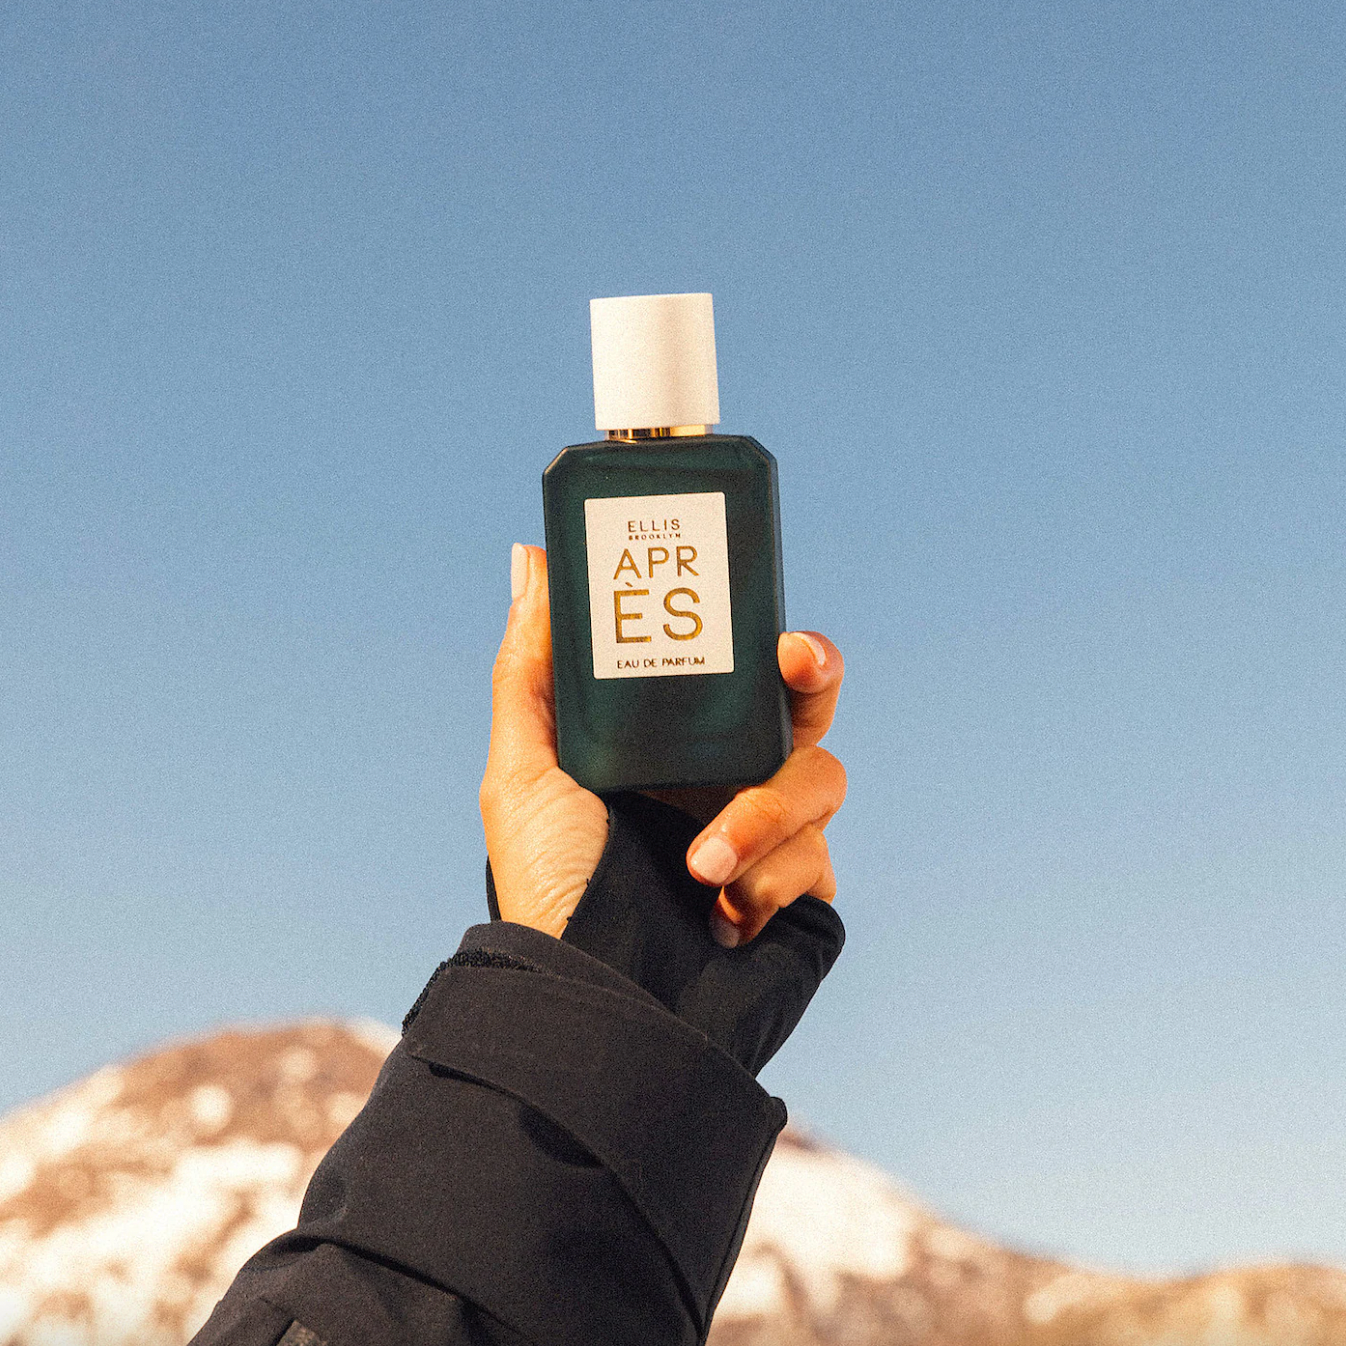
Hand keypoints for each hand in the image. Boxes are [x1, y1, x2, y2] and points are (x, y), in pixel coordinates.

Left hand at [480, 544, 845, 944]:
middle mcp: (725, 781)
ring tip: (703, 861)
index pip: (735, 670)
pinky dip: (769, 880)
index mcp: (672, 745)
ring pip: (821, 779)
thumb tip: (529, 559)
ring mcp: (766, 838)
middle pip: (803, 706)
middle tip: (796, 664)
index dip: (762, 635)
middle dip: (814, 676)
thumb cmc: (551, 887)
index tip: (768, 623)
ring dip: (765, 814)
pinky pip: (819, 858)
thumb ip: (531, 667)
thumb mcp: (525, 773)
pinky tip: (722, 914)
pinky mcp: (797, 894)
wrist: (592, 1000)